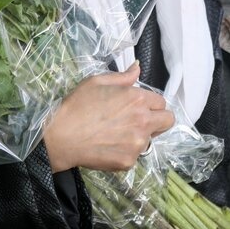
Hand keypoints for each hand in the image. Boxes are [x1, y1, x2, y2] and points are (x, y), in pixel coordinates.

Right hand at [42, 63, 174, 172]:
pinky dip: (125, 151)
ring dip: (140, 136)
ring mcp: (138, 143)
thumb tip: (137, 67)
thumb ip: (123, 76)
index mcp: (137, 99)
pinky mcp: (129, 161)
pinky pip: (135, 155)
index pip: (161, 101)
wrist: (61, 136)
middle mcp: (143, 121)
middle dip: (157, 119)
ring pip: (151, 139)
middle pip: (168, 121)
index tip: (137, 106)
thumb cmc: (77, 105)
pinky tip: (108, 145)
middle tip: (138, 120)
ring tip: (116, 133)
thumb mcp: (97, 82)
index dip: (149, 103)